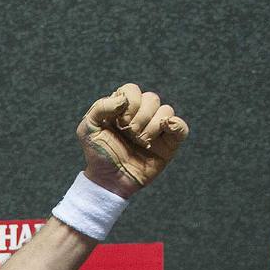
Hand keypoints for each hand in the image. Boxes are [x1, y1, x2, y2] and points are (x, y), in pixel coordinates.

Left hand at [79, 83, 187, 197]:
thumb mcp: (87, 130)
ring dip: (152, 127)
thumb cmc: (98, 154)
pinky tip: (163, 133)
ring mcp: (157, 127)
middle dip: (139, 118)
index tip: (119, 122)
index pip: (132, 90)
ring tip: (140, 142)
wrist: (109, 180)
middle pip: (151, 98)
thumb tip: (124, 99)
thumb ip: (99, 108)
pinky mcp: (169, 142)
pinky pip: (182, 127)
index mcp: (123, 108)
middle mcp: (141, 114)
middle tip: (129, 135)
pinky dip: (176, 126)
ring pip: (166, 110)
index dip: (129, 103)